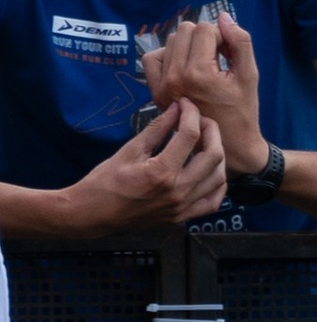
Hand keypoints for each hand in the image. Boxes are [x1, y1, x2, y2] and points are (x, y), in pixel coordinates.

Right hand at [78, 102, 230, 232]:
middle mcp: (178, 191)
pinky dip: (217, 183)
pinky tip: (209, 170)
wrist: (94, 214)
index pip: (190, 135)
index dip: (191, 113)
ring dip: (217, 155)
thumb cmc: (106, 181)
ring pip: (219, 178)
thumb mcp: (130, 150)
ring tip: (204, 142)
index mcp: (162, 172)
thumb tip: (175, 109)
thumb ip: (157, 128)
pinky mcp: (182, 216)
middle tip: (199, 120)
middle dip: (211, 131)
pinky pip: (213, 201)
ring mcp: (183, 207)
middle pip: (213, 155)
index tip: (185, 104)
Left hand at [142, 8, 264, 174]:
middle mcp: (175, 77)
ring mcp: (163, 85)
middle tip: (218, 58)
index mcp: (198, 73)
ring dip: (188, 46)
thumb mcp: (250, 76)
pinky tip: (184, 67)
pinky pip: (153, 59)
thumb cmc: (243, 112)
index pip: (205, 29)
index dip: (222, 36)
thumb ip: (240, 42)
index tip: (230, 55)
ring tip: (203, 64)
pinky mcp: (156, 91)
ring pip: (171, 41)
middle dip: (204, 38)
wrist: (229, 146)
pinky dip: (168, 56)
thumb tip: (223, 17)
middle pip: (185, 30)